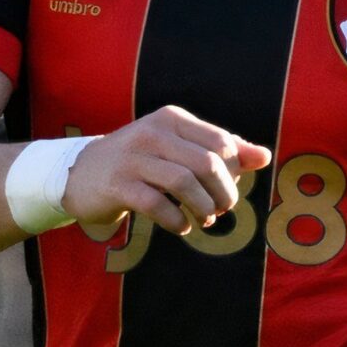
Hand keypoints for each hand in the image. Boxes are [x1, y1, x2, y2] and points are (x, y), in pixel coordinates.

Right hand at [61, 106, 271, 234]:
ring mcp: (133, 158)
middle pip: (207, 163)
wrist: (82, 173)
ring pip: (184, 183)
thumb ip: (221, 151)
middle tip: (221, 209)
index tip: (226, 188)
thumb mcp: (179, 148)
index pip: (221, 142)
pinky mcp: (118, 185)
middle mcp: (153, 132)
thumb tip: (264, 156)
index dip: (234, 171)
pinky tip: (181, 226)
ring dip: (202, 208)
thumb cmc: (141, 162)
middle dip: (222, 193)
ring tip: (204, 219)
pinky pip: (157, 205)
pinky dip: (176, 221)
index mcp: (172, 119)